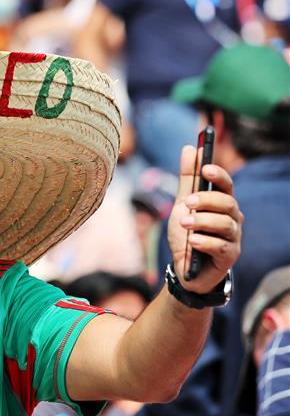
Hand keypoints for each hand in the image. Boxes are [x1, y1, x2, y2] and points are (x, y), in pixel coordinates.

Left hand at [167, 145, 242, 293]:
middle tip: (188, 202)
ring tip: (184, 223)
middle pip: (227, 203)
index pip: (226, 185)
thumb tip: (190, 148)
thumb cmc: (187, 234)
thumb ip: (187, 179)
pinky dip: (205, 242)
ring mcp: (233, 238)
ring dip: (203, 221)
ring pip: (226, 224)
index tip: (205, 168)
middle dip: (207, 200)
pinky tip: (193, 242)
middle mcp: (232, 219)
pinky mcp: (229, 257)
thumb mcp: (182, 204)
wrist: (183, 267)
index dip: (218, 175)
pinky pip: (221, 246)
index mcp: (222, 204)